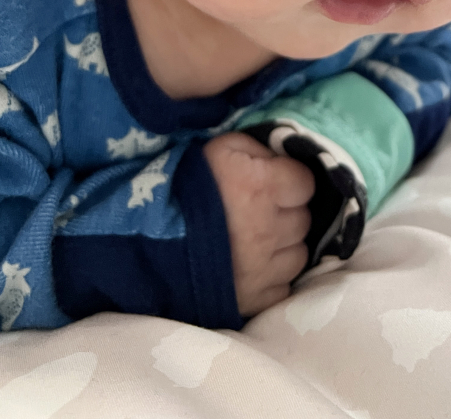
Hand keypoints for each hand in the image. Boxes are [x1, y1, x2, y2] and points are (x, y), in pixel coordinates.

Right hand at [203, 131, 314, 316]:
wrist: (144, 239)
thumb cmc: (185, 185)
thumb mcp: (221, 149)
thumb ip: (259, 150)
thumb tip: (284, 159)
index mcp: (262, 188)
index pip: (305, 184)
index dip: (290, 181)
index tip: (274, 183)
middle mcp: (268, 231)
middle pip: (303, 220)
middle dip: (287, 213)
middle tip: (261, 210)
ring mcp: (261, 270)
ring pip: (298, 256)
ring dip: (284, 246)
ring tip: (257, 239)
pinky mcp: (251, 301)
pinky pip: (282, 288)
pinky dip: (272, 277)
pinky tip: (252, 266)